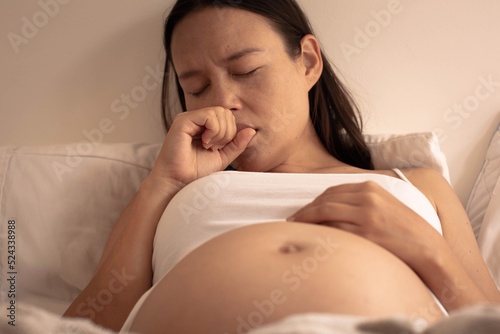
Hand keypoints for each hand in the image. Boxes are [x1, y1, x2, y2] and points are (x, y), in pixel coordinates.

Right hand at [151, 107, 255, 184]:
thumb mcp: (223, 157)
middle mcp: (195, 119)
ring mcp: (188, 118)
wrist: (178, 181)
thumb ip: (237, 144)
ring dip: (220, 132)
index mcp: (203, 125)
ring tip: (208, 146)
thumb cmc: (196, 171)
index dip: (230, 132)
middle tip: (215, 147)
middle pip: (225, 112)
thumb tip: (251, 131)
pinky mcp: (183, 121)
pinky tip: (204, 142)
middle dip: (227, 132)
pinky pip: (209, 115)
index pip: (227, 117)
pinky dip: (213, 130)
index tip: (219, 148)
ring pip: (219, 112)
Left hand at [287, 181, 442, 265]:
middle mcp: (367, 199)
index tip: (302, 210)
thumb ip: (361, 201)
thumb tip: (331, 206)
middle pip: (325, 201)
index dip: (313, 201)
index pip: (332, 191)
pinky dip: (320, 232)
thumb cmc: (404, 230)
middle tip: (292, 220)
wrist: (428, 249)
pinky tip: (312, 238)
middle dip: (305, 211)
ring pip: (325, 214)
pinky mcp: (366, 235)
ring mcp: (366, 217)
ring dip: (306, 220)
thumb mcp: (385, 205)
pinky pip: (334, 231)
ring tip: (296, 228)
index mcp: (370, 188)